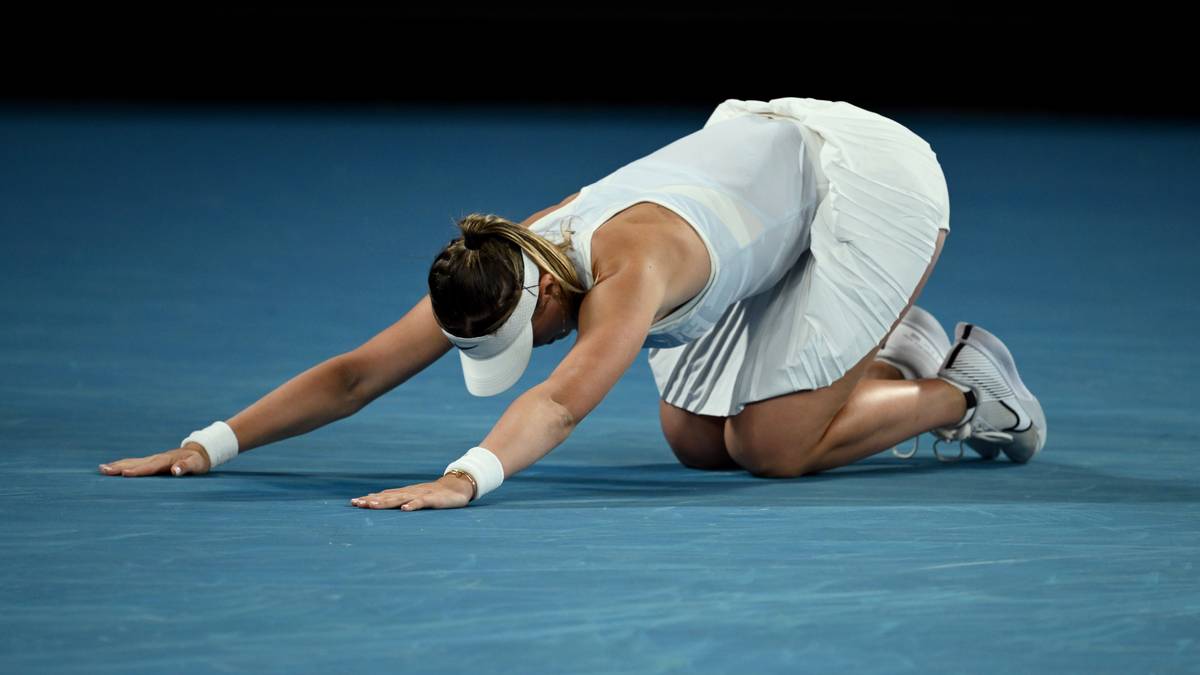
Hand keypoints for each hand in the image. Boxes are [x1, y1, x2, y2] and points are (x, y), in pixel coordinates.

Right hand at [98, 443, 211, 476]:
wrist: (198, 451)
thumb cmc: (198, 460)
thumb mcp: (196, 464)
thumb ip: (186, 467)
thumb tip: (176, 470)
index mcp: (165, 460)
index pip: (150, 467)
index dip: (138, 471)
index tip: (125, 474)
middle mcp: (156, 458)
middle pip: (135, 463)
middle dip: (119, 467)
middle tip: (104, 470)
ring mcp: (152, 459)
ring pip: (132, 462)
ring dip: (117, 465)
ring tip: (102, 469)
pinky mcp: (151, 461)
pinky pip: (134, 463)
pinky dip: (122, 465)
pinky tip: (112, 468)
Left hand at [350, 474, 473, 510]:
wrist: (456, 486)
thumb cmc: (433, 494)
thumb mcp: (413, 496)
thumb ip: (396, 498)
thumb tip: (375, 500)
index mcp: (404, 493)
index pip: (383, 495)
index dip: (369, 499)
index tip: (353, 502)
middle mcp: (409, 493)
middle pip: (387, 497)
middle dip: (372, 501)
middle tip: (356, 504)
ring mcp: (420, 495)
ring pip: (400, 499)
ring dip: (386, 502)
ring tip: (373, 506)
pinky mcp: (433, 499)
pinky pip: (421, 502)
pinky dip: (413, 505)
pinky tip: (405, 509)